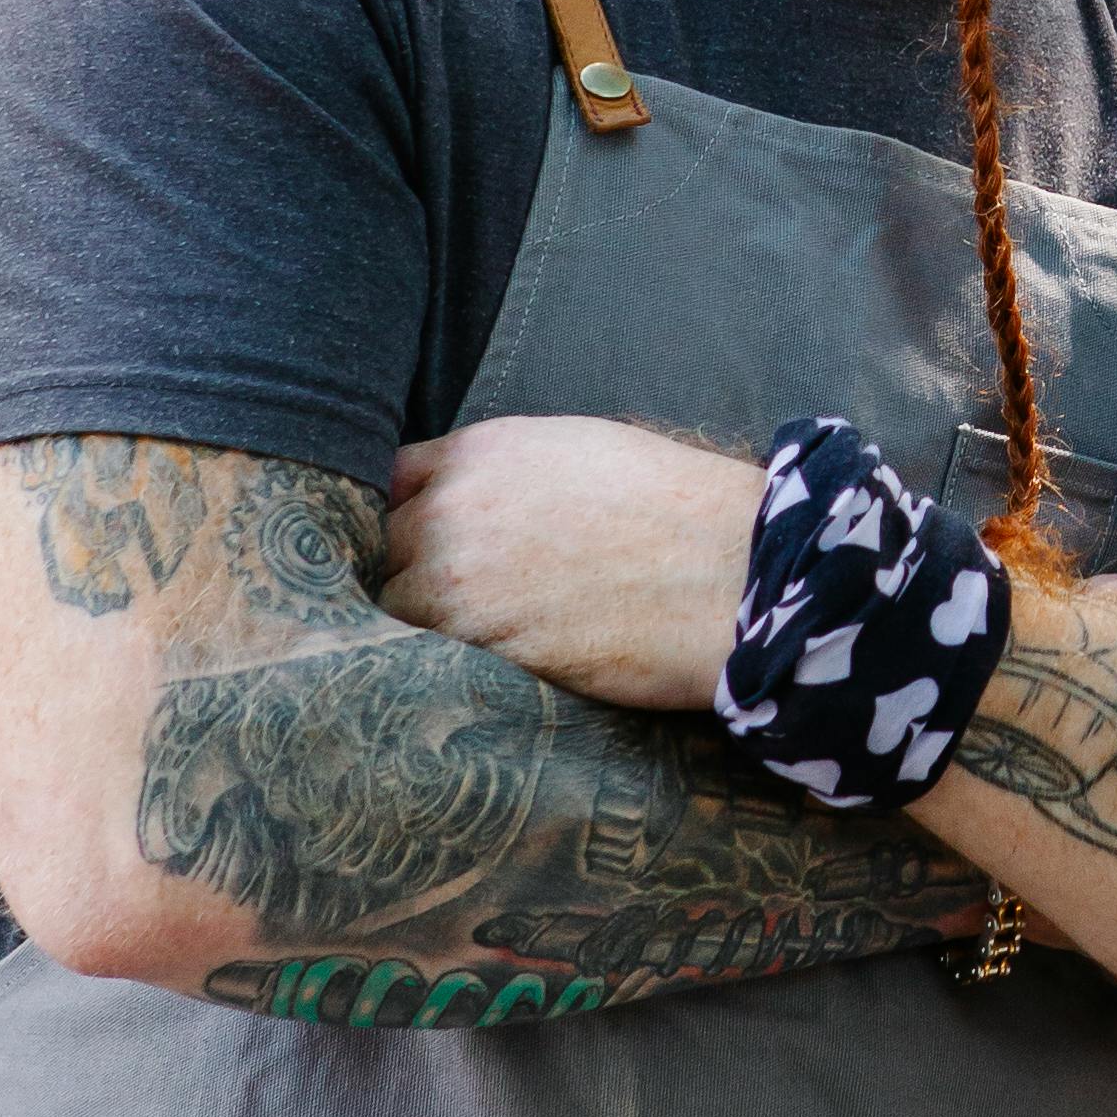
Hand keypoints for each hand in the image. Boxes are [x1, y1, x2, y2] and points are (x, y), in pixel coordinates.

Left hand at [384, 418, 757, 709]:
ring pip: (394, 608)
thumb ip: (505, 470)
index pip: (392, 480)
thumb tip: (471, 500)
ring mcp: (460, 583)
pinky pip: (428, 657)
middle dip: (405, 570)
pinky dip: (442, 664)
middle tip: (443, 598)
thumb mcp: (580, 451)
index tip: (420, 540)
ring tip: (459, 639)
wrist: (732, 575)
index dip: (406, 513)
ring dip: (417, 624)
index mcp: (481, 452)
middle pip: (384, 546)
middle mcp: (454, 511)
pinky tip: (480, 665)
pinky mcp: (482, 650)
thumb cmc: (678, 509)